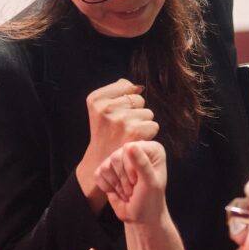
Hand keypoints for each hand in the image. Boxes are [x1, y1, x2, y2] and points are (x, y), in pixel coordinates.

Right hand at [77, 79, 158, 208]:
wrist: (100, 164)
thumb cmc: (104, 135)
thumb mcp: (100, 110)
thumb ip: (117, 93)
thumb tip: (138, 86)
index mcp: (95, 99)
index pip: (127, 85)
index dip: (126, 100)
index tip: (115, 114)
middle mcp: (106, 108)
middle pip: (138, 98)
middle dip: (134, 111)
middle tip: (121, 127)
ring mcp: (120, 120)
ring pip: (147, 112)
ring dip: (141, 124)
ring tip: (127, 135)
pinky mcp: (134, 132)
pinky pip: (153, 125)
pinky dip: (147, 135)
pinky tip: (134, 141)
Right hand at [96, 141, 167, 225]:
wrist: (140, 216)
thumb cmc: (150, 200)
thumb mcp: (150, 183)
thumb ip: (142, 163)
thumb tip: (130, 146)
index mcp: (151, 149)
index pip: (130, 148)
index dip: (131, 168)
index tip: (139, 182)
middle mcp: (136, 150)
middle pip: (116, 157)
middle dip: (123, 178)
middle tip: (133, 188)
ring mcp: (120, 159)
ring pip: (106, 166)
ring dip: (116, 184)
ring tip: (128, 190)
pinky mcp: (108, 169)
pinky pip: (98, 173)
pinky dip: (107, 186)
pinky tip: (118, 191)